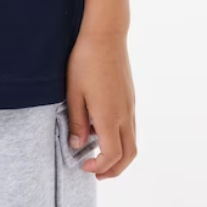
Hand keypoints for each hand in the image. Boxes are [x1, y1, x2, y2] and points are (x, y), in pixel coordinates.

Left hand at [65, 30, 136, 178]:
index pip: (112, 155)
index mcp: (109, 116)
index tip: (84, 165)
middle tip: (96, 172)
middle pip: (129, 154)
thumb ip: (76, 121)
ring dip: (119, 155)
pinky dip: (121, 138)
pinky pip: (130, 126)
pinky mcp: (130, 96)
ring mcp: (130, 105)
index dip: (100, 166)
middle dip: (114, 169)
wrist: (106, 34)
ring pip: (132, 141)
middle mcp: (124, 114)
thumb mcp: (73, 91)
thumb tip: (78, 145)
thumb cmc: (86, 60)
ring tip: (100, 155)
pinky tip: (103, 129)